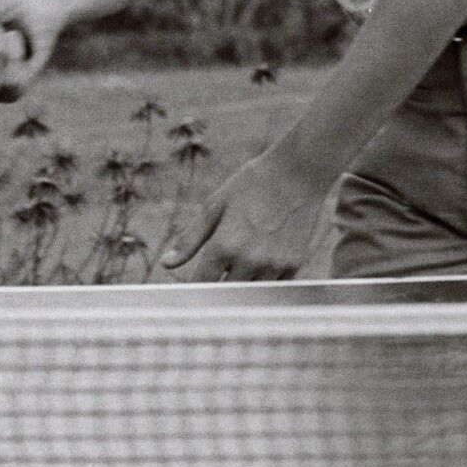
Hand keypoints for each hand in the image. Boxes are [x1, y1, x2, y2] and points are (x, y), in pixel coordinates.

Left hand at [161, 149, 328, 281]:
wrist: (299, 172)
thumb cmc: (253, 184)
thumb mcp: (215, 205)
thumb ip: (190, 239)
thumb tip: (166, 263)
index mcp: (224, 245)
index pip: (202, 284)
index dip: (195, 289)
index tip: (192, 289)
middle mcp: (249, 261)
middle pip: (226, 294)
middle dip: (219, 287)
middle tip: (219, 274)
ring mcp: (274, 265)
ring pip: (251, 294)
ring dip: (243, 285)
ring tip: (244, 262)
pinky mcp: (295, 265)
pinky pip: (274, 287)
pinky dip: (265, 280)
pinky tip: (265, 259)